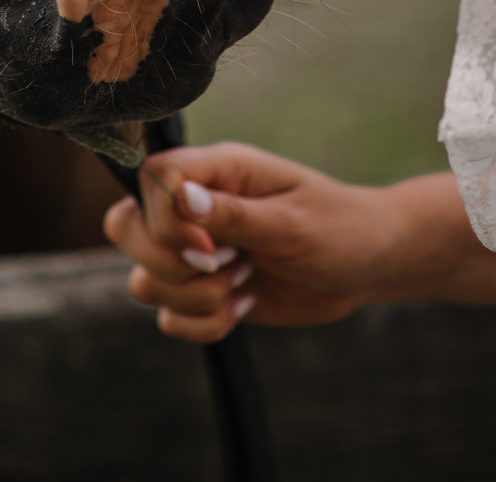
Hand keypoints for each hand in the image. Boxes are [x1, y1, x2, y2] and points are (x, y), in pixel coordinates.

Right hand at [103, 144, 495, 344]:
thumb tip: (181, 197)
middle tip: (222, 264)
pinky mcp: (204, 290)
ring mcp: (195, 249)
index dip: (164, 219)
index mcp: (218, 170)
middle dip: (167, 263)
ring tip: (243, 283)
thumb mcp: (293, 222)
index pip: (151, 178)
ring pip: (143, 278)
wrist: (369, 265)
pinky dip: (204, 325)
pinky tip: (246, 307)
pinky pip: (170, 318)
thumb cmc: (340, 228)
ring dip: (194, 297)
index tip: (210, 245)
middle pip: (125, 227)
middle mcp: (196, 206)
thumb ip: (234, 213)